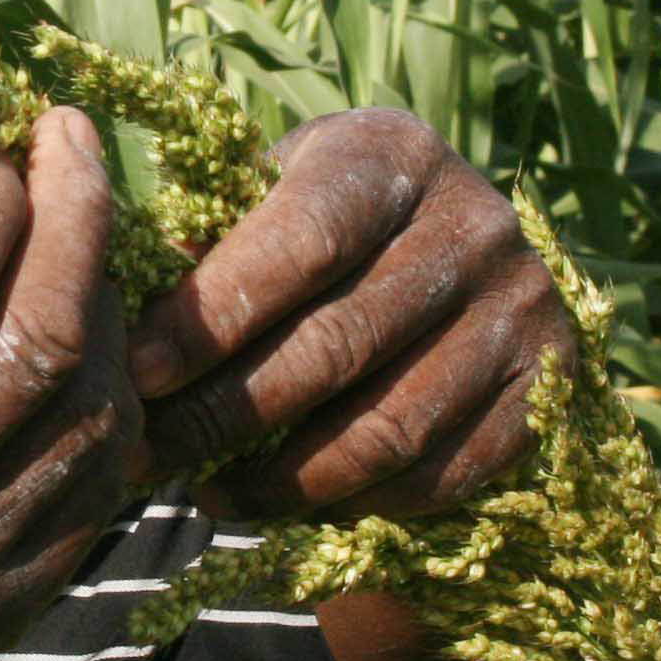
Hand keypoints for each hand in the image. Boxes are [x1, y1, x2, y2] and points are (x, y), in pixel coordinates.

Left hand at [126, 108, 572, 520]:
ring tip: (201, 492)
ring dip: (280, 478)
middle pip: (334, 347)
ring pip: (386, 427)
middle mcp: (474, 224)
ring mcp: (524, 309)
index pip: (294, 245)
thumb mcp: (273, 185)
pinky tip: (281, 505)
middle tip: (143, 454)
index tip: (132, 374)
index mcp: (391, 154)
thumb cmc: (323, 209)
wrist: (461, 237)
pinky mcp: (548, 387)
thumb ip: (210, 227)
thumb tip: (112, 297)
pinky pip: (440, 472)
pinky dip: (352, 502)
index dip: (208, 319)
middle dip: (222, 413)